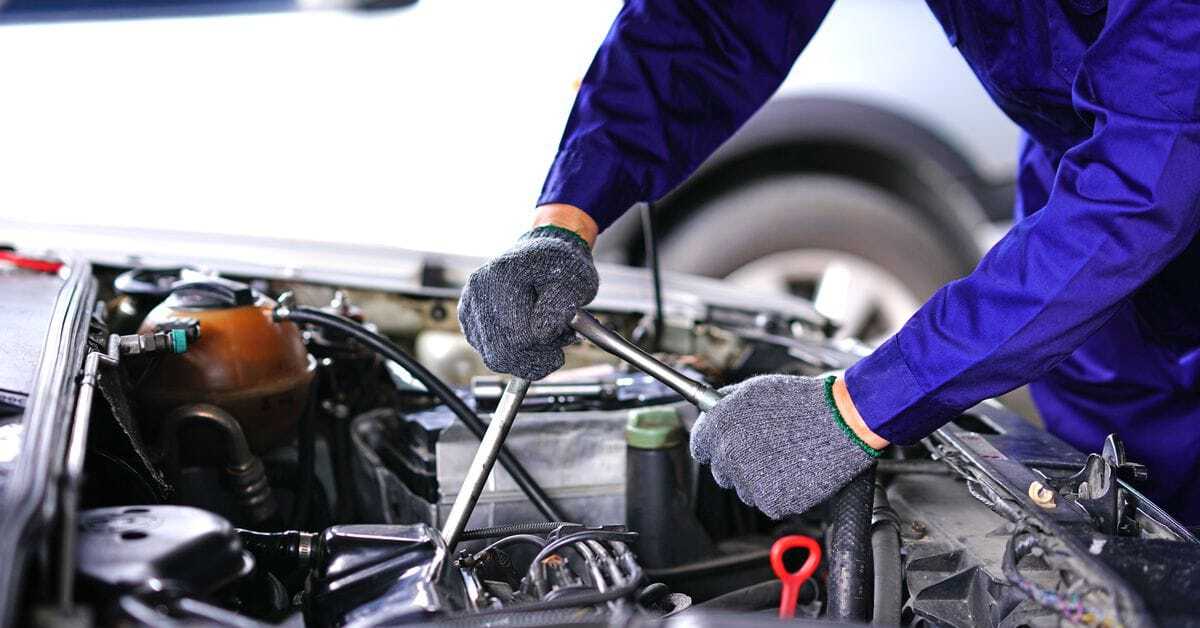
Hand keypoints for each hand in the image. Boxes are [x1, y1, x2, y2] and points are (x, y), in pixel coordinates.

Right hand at [458, 221, 597, 380]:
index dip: (544, 349)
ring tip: (542, 337)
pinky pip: (488, 351)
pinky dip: (510, 352)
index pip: (519, 336)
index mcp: (505, 274)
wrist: (546, 252)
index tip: (562, 345)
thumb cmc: (562, 265)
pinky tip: (525, 336)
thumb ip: (562, 306)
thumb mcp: (575, 280)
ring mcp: (471, 303)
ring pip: (494, 356)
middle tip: (554, 352)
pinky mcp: (468, 316)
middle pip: (501, 352)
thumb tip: (543, 332)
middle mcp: (480, 288)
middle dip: (533, 359)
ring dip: (523, 357)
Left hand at [689, 375, 881, 518]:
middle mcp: (730, 454)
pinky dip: (781, 492)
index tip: (726, 444)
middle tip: (766, 450)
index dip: (714, 444)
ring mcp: (750, 481)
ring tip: (787, 457)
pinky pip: (767, 501)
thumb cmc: (805, 403)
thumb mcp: (757, 389)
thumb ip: (727, 402)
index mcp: (721, 424)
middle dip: (738, 462)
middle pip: (721, 471)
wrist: (844, 423)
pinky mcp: (772, 502)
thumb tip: (711, 410)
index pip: (700, 445)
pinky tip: (796, 471)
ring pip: (744, 489)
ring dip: (759, 479)